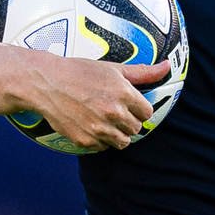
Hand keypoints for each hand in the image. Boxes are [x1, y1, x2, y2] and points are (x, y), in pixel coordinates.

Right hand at [23, 56, 168, 152]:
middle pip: (136, 129)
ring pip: (122, 142)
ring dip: (117, 134)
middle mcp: (113, 113)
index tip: (129, 105)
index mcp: (124, 94)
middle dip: (128, 121)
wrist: (46, 83)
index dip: (138, 109)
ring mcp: (98, 129)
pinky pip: (103, 148)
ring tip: (104, 121)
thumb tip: (168, 67)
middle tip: (114, 111)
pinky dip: (99, 140)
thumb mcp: (114, 68)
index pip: (147, 113)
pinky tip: (90, 125)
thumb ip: (144, 72)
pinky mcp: (84, 141)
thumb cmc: (80, 72)